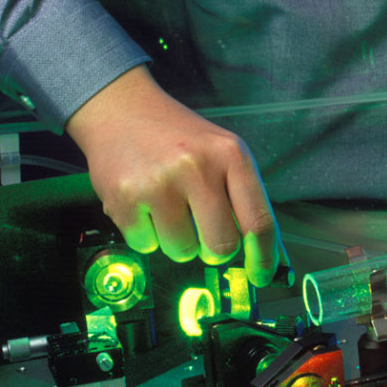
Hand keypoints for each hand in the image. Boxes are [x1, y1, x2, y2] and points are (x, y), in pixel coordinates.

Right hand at [65, 65, 284, 284]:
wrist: (122, 109)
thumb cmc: (179, 137)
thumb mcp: (222, 152)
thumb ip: (242, 196)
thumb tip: (264, 255)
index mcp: (231, 155)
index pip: (258, 220)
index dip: (263, 258)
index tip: (261, 277)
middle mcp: (197, 167)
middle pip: (221, 246)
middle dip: (213, 249)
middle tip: (202, 230)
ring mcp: (159, 183)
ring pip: (182, 252)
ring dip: (177, 241)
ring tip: (167, 206)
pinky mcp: (123, 199)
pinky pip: (146, 246)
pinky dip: (146, 234)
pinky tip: (143, 203)